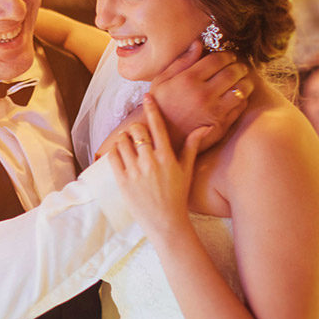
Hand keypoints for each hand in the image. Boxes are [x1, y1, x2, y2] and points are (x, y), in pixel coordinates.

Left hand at [109, 95, 208, 241]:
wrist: (166, 222)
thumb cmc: (177, 195)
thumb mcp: (187, 170)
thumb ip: (192, 146)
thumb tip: (206, 127)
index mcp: (167, 157)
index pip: (157, 125)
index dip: (151, 108)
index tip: (147, 97)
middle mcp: (151, 162)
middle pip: (136, 130)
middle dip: (135, 128)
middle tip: (136, 133)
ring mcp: (135, 172)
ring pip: (122, 141)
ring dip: (124, 139)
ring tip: (128, 145)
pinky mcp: (123, 181)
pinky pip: (113, 156)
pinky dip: (114, 151)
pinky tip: (120, 155)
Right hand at [150, 39, 253, 150]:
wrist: (159, 138)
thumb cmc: (158, 107)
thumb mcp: (161, 82)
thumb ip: (181, 62)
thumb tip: (198, 43)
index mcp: (189, 80)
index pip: (217, 60)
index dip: (226, 55)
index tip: (228, 57)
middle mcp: (203, 94)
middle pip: (232, 72)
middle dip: (239, 66)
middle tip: (239, 66)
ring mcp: (214, 110)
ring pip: (241, 89)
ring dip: (245, 81)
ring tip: (242, 80)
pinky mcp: (221, 125)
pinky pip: (240, 107)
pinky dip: (243, 98)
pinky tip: (238, 96)